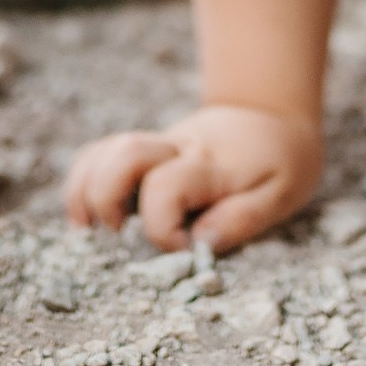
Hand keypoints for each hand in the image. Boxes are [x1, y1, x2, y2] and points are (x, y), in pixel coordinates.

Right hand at [63, 105, 322, 253]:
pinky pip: (101, 154)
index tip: (182, 250)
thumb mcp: (282, 193)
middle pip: (123, 155)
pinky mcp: (146, 151)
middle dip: (105, 198)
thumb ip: (242, 218)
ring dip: (84, 188)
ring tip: (88, 229)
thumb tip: (199, 246)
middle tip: (117, 233)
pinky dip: (83, 180)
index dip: (162, 229)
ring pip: (103, 150)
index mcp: (210, 164)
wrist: (271, 115)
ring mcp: (156, 146)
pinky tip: (87, 214)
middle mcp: (175, 148)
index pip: (166, 188)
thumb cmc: (281, 160)